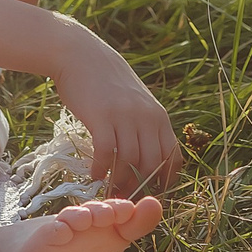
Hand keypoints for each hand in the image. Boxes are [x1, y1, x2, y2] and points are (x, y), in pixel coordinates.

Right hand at [47, 24, 178, 194]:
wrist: (80, 55)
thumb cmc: (105, 81)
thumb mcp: (136, 101)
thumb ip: (144, 125)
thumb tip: (147, 157)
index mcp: (159, 116)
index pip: (171, 157)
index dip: (163, 180)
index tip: (149, 192)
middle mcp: (146, 117)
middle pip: (150, 164)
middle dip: (139, 186)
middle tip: (125, 196)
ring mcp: (124, 117)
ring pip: (129, 161)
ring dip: (119, 181)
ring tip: (108, 189)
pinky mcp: (101, 117)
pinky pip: (106, 152)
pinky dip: (101, 168)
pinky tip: (94, 175)